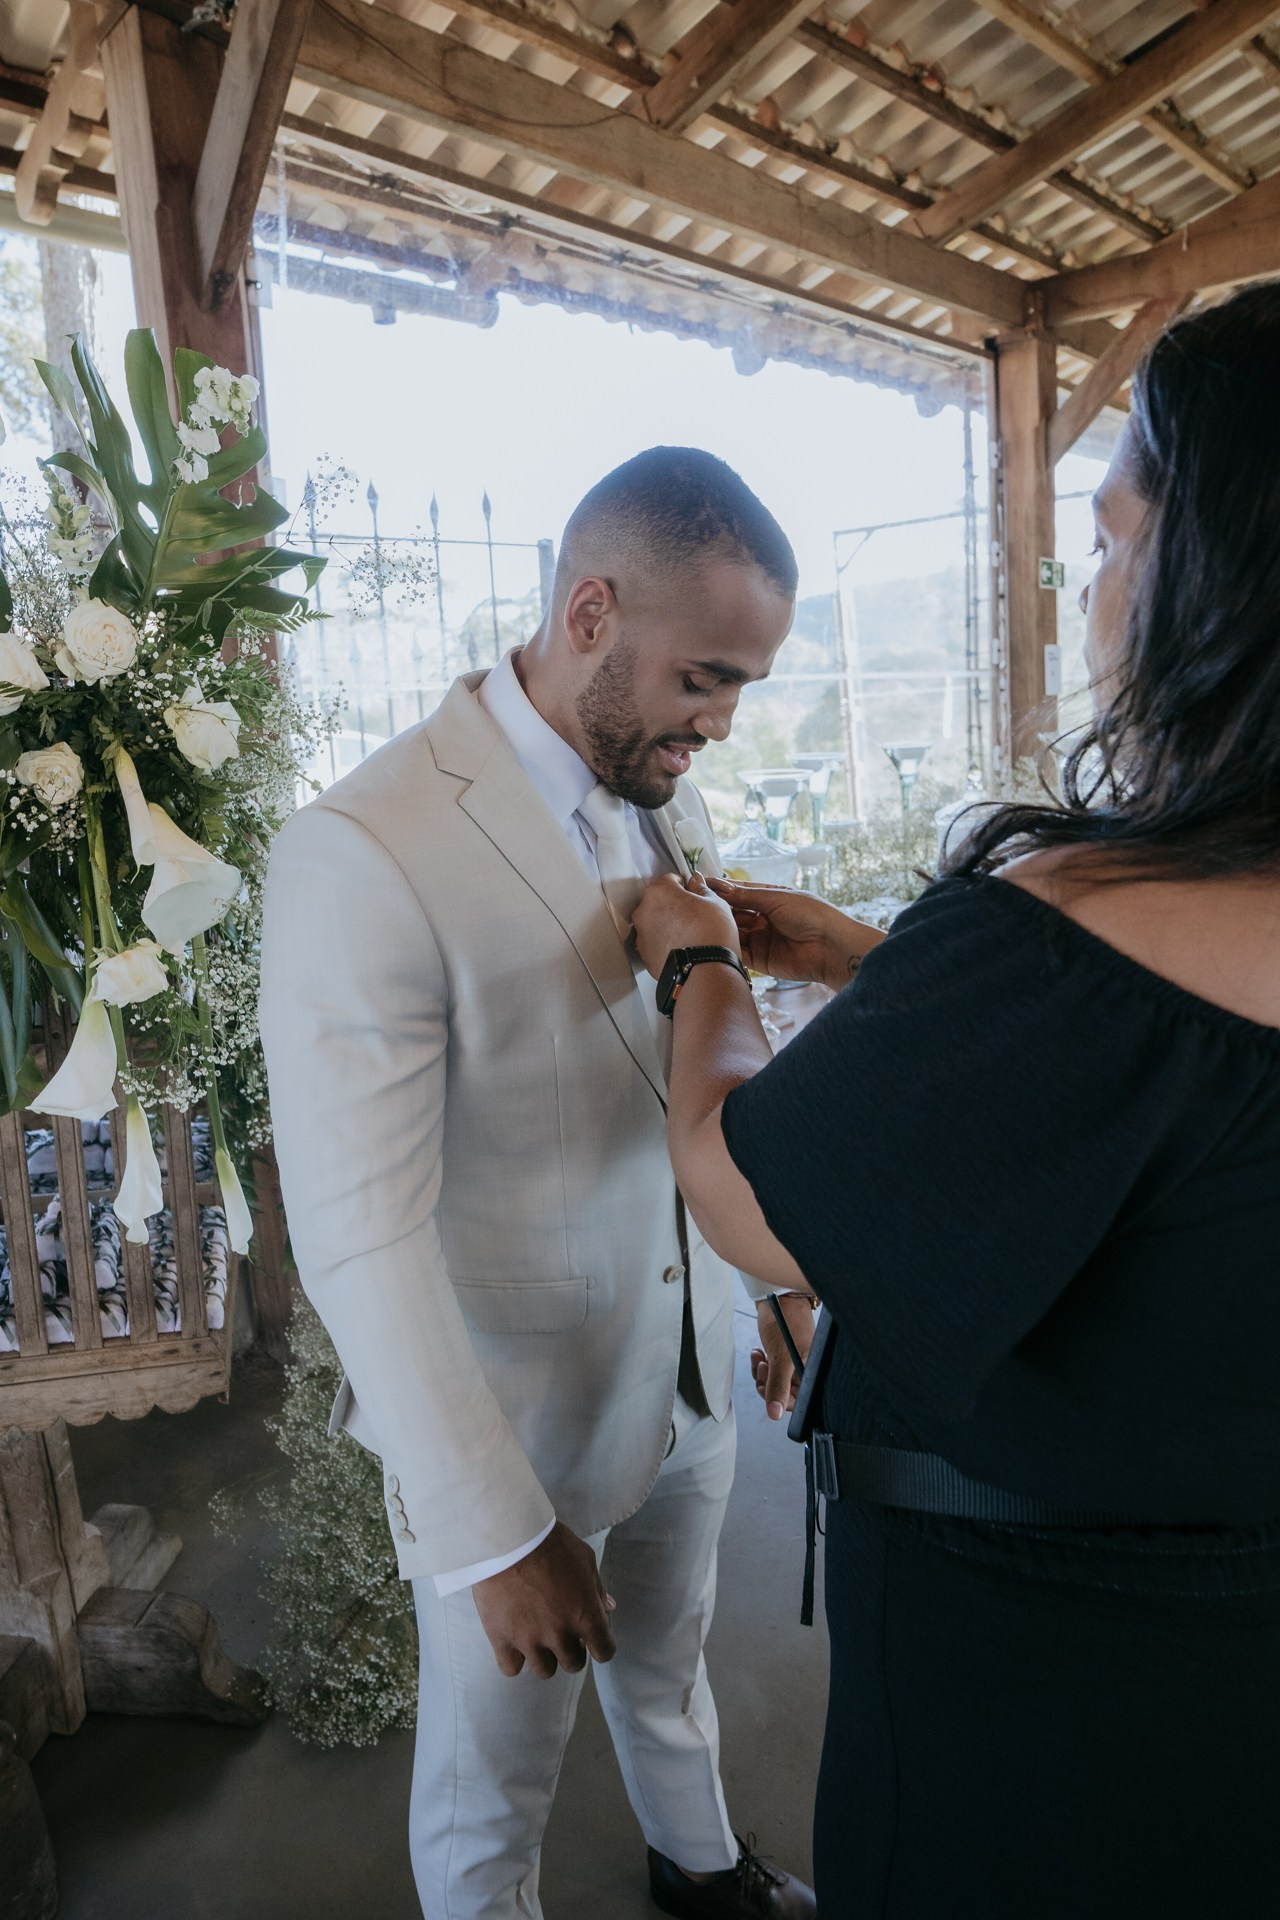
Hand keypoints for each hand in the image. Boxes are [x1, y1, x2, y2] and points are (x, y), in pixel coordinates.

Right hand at [472, 1521, 617, 1678]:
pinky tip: (514, 1642)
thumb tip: (608, 1609)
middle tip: (562, 1631)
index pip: (604, 1651)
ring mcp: (530, 1641)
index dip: (601, 1645)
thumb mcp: (584, 1558)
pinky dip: (515, 1659)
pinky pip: (511, 1669)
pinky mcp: (502, 1640)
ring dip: (545, 1656)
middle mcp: (561, 1635)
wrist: (508, 1539)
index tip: (593, 1639)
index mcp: (586, 1616)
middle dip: (572, 1649)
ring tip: (537, 1637)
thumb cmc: (550, 1543)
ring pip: (545, 1671)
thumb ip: (597, 1588)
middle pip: (574, 1664)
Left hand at [633, 873, 739, 979]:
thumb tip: (695, 881)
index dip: (685, 886)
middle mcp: (643, 911)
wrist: (704, 972)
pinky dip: (666, 944)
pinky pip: (655, 943)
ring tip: (690, 936)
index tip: (695, 895)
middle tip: (694, 917)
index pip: (670, 879)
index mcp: (658, 892)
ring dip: (668, 925)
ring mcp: (641, 935)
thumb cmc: (710, 932)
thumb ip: (701, 888)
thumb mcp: (715, 902)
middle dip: (674, 906)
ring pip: (655, 923)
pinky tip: (683, 949)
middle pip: (659, 902)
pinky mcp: (645, 956)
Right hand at [708, 878, 880, 990]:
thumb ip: (747, 896)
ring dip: (719, 927)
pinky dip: (726, 946)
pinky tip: (713, 940)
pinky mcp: (760, 960)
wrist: (832, 948)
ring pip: (733, 931)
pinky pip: (738, 952)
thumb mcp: (777, 898)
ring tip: (701, 922)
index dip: (721, 889)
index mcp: (771, 898)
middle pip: (733, 912)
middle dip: (716, 908)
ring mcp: (761, 939)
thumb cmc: (813, 915)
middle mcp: (764, 918)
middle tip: (696, 904)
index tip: (700, 884)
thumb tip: (720, 887)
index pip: (740, 892)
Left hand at [752, 1293, 816, 1421]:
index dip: (781, 1400)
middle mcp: (806, 1370)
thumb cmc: (786, 1322)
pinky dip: (761, 1364)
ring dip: (762, 1373)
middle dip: (768, 1384)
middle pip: (786, 1393)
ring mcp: (795, 1363)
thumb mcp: (781, 1358)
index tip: (767, 1390)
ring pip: (776, 1381)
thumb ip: (778, 1386)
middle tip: (761, 1369)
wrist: (779, 1297)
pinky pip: (771, 1370)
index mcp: (813, 1372)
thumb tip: (774, 1414)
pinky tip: (757, 1352)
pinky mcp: (784, 1356)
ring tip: (758, 1358)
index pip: (800, 1401)